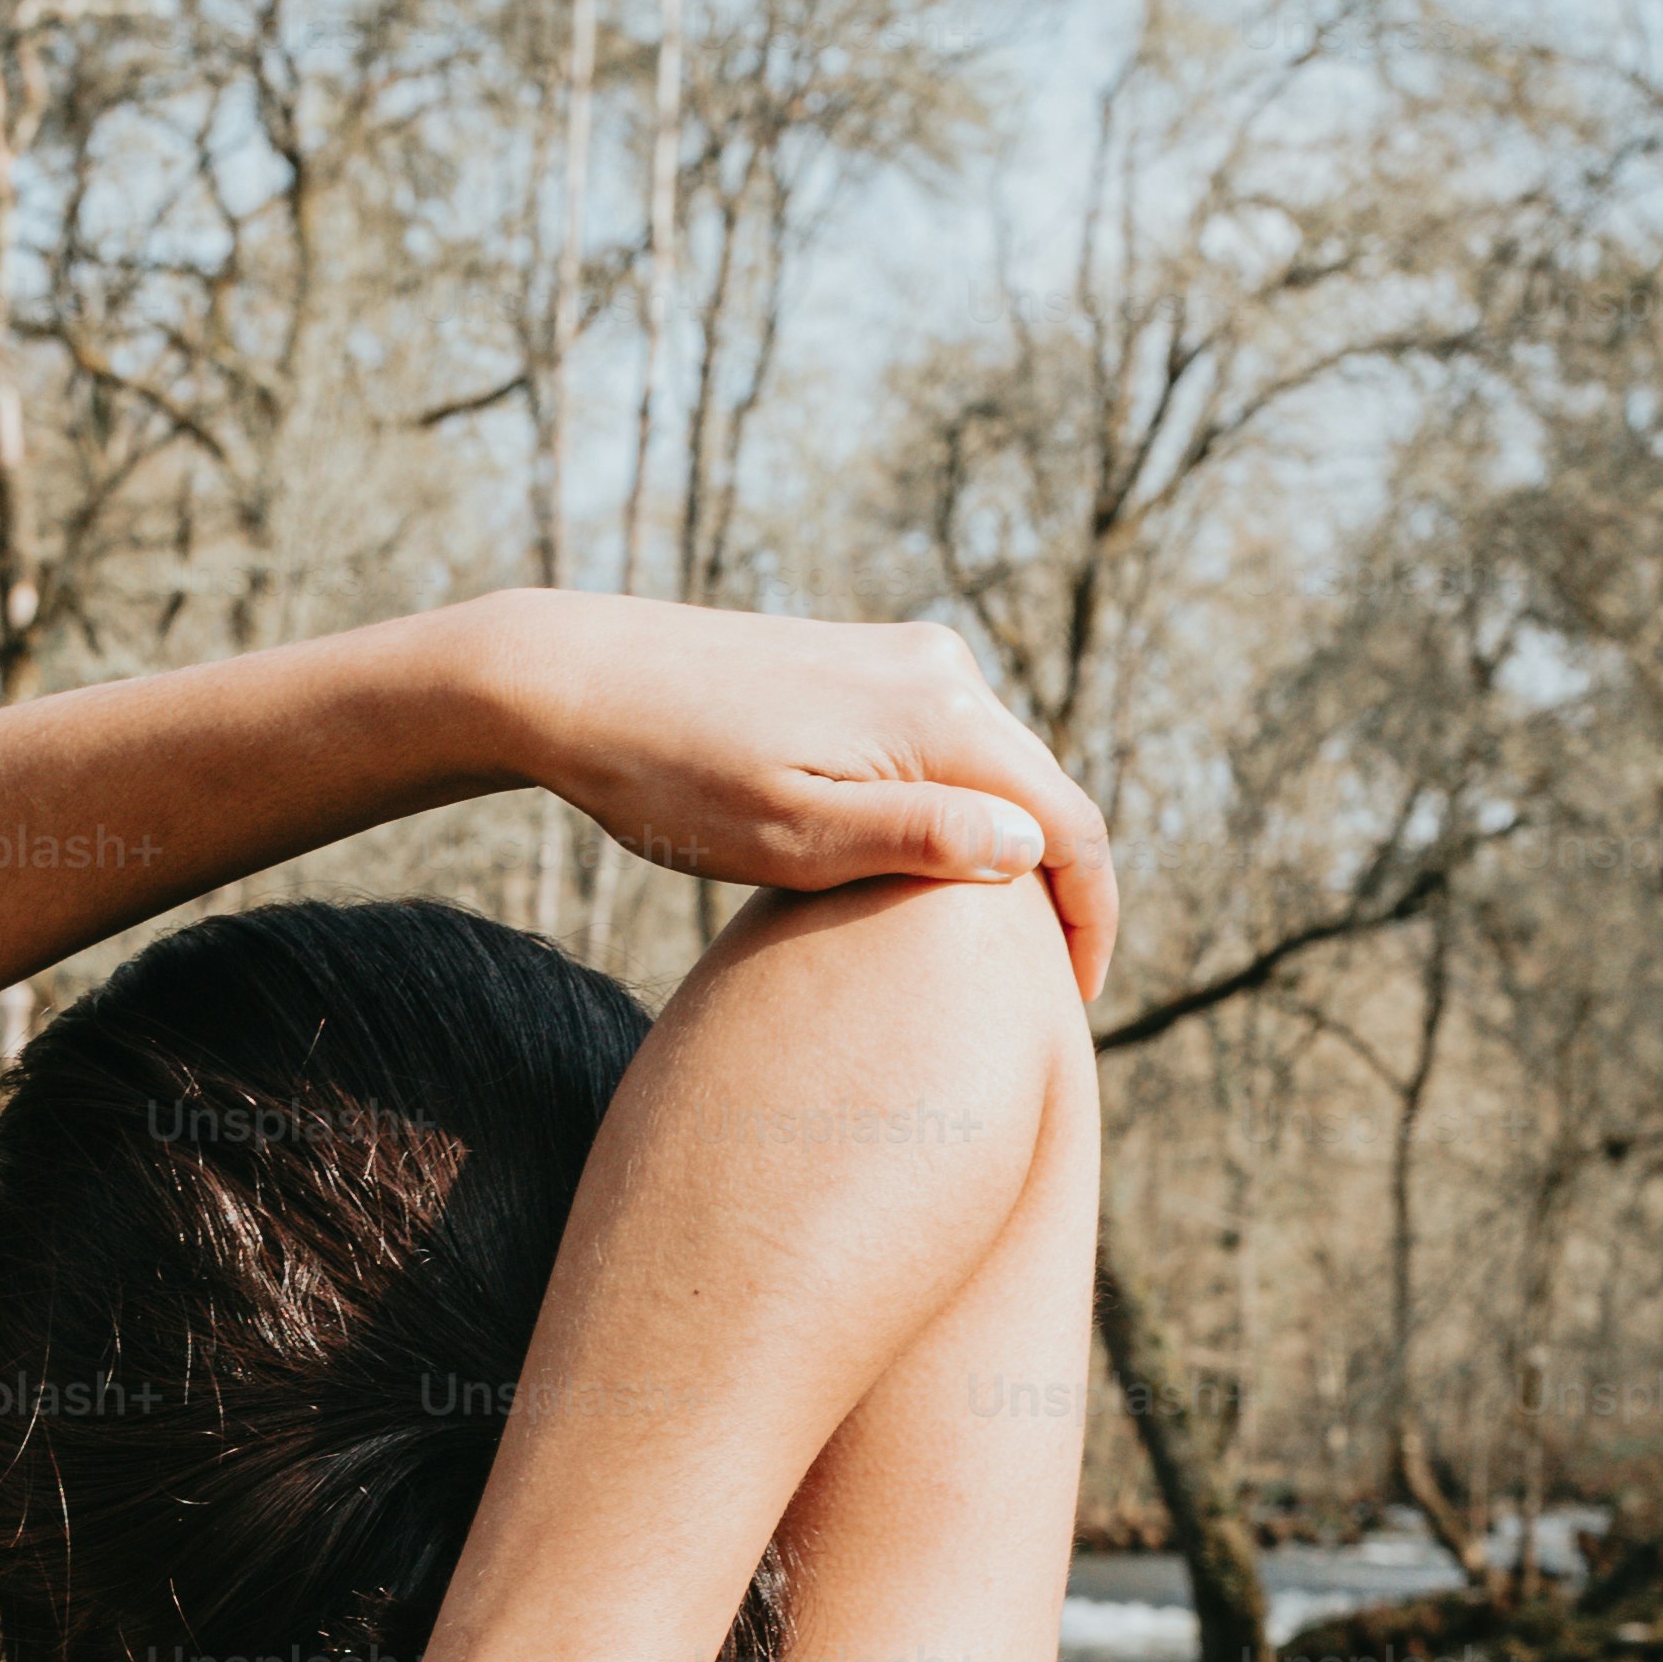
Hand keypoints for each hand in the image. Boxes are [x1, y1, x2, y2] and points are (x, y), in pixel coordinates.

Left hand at [481, 593, 1120, 998]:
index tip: (1073, 1004)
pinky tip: (924, 870)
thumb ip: (920, 839)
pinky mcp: (859, 660)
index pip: (1068, 825)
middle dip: (1056, 891)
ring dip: (1005, 851)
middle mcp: (940, 669)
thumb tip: (1029, 847)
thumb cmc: (672, 777)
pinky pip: (943, 747)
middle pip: (1042, 792)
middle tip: (1041, 993)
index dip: (1088, 919)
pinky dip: (956, 811)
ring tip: (989, 947)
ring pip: (994, 770)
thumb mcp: (795, 835)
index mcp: (941, 714)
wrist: (574, 679)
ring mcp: (901, 656)